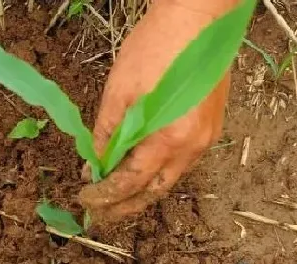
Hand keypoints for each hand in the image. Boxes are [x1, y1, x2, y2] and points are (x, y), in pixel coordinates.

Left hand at [79, 0, 234, 220]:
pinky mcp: (211, 125)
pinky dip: (158, 170)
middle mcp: (193, 146)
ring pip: (170, 178)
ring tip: (116, 193)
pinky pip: (182, 160)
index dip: (106, 195)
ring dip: (142, 189)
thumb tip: (94, 165)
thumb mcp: (119, 91)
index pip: (132, 182)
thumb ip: (106, 134)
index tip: (85, 199)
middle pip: (155, 191)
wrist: (197, 17)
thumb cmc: (156, 47)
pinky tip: (140, 167)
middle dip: (126, 205)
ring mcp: (207, 137)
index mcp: (170, 139)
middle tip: (101, 212)